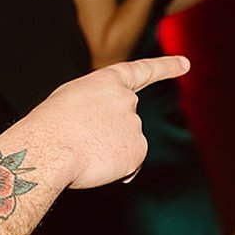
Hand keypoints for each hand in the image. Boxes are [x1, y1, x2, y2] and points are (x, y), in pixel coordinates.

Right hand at [24, 55, 189, 188]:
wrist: (48, 148)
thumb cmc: (50, 126)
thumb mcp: (71, 100)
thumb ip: (97, 105)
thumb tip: (108, 130)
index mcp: (108, 82)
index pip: (142, 71)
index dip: (165, 67)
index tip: (185, 64)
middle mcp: (127, 100)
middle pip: (126, 122)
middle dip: (109, 135)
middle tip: (82, 141)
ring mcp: (135, 125)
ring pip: (126, 145)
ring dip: (108, 152)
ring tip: (83, 151)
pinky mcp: (138, 150)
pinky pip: (130, 165)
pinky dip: (115, 170)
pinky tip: (96, 165)